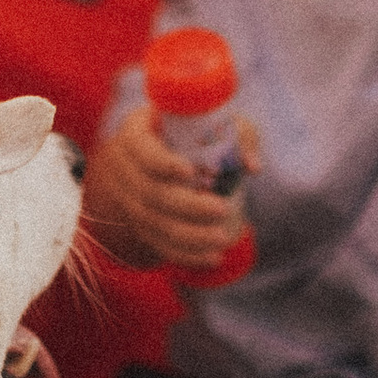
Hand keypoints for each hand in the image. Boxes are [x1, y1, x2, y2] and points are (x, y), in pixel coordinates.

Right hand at [84, 105, 256, 272]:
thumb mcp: (215, 119)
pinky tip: (212, 258)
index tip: (190, 171)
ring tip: (223, 238)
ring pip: (155, 224)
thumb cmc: (194, 129)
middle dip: (188, 206)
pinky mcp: (140, 225)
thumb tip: (252, 166)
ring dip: (190, 236)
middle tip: (223, 209)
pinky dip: (185, 254)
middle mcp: (125, 168)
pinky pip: (158, 244)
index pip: (142, 149)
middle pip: (151, 193)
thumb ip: (238, 135)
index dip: (163, 163)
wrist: (160, 152)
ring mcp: (128, 201)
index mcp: (136, 133)